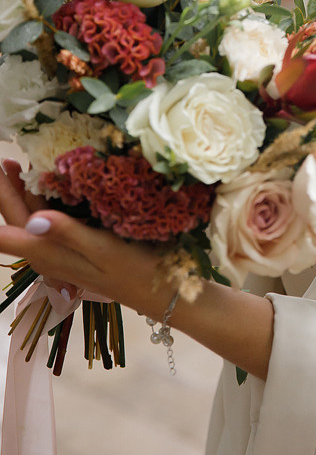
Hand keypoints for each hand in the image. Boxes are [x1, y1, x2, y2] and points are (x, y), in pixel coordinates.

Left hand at [0, 159, 166, 316]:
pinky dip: (47, 202)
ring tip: (23, 167)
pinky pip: (50, 223)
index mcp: (48, 253)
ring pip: (33, 221)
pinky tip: (54, 187)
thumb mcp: (103, 249)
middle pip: (18, 220)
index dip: (3, 195)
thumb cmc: (136, 271)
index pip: (10, 226)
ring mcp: (60, 253)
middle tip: (9, 161)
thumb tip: (33, 219)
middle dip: (10, 189)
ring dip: (27, 194)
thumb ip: (68, 233)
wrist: (161, 293)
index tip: (3, 167)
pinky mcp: (73, 250)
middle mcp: (47, 255)